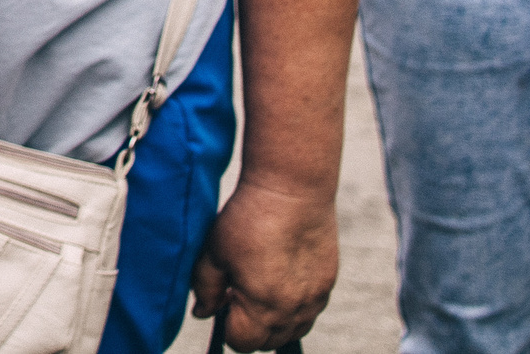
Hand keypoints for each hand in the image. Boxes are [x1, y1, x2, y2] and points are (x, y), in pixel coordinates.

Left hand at [189, 179, 336, 350]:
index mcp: (262, 307)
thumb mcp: (214, 252)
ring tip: (259, 289)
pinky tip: (280, 280)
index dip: (226, 326)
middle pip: (268, 342)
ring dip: (273, 322)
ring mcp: (314, 300)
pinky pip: (309, 313)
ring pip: (292, 331)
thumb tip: (202, 312)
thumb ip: (205, 288)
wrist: (293, 191)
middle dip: (249, 328)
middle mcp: (293, 311)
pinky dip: (293, 308)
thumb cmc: (249, 219)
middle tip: (237, 295)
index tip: (222, 303)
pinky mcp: (327, 285)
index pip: (241, 343)